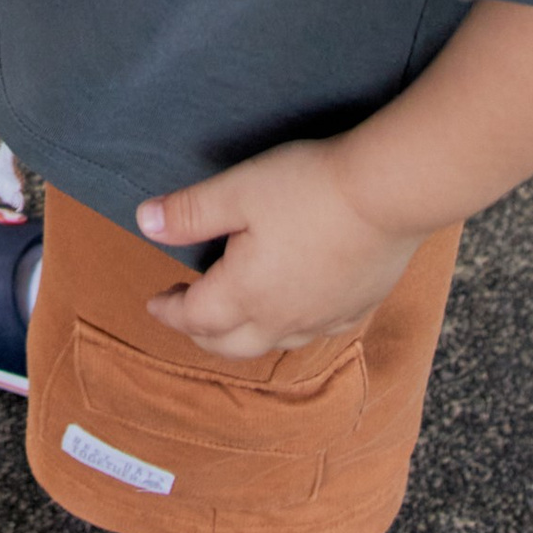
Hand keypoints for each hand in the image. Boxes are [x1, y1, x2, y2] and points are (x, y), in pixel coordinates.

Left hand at [136, 139, 422, 361]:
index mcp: (246, 293)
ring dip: (244, 335)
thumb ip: (188, 212)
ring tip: (233, 315)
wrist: (387, 194)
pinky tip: (294, 309)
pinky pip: (314, 332)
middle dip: (201, 333)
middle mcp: (284, 317)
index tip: (153, 304)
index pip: (196, 317)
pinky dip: (290, 327)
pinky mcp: (356, 308)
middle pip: (231, 343)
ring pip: (273, 343)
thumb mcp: (236, 191)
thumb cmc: (307, 188)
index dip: (170, 312)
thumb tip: (144, 223)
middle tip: (186, 314)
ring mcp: (324, 318)